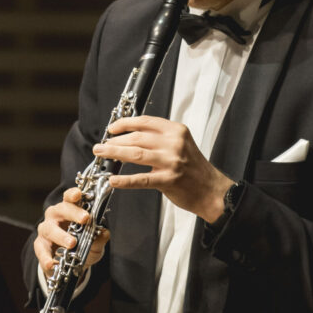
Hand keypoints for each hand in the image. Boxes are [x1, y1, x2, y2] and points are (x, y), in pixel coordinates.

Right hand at [34, 187, 109, 277]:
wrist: (68, 266)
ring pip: (50, 229)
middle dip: (73, 213)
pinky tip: (52, 263)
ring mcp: (46, 230)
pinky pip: (41, 250)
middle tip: (85, 219)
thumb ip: (99, 239)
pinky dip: (46, 257)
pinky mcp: (40, 246)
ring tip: (72, 243)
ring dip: (61, 235)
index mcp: (69, 210)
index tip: (78, 194)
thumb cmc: (81, 247)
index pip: (70, 198)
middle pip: (61, 209)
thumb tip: (104, 232)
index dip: (73, 194)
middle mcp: (55, 217)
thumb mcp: (94, 245)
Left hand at [93, 116, 232, 222]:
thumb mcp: (181, 144)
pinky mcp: (168, 180)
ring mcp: (171, 161)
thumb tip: (130, 136)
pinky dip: (124, 180)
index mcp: (176, 131)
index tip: (112, 128)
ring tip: (102, 154)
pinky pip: (141, 179)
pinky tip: (113, 180)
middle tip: (102, 145)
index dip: (125, 124)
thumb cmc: (194, 169)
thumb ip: (160, 138)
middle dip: (115, 141)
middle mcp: (174, 143)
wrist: (211, 190)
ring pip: (135, 154)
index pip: (145, 122)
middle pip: (137, 137)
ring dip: (114, 153)